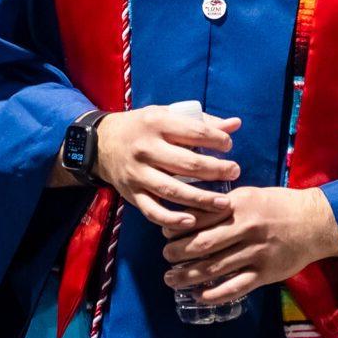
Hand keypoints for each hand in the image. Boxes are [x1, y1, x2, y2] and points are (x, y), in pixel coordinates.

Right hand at [93, 106, 241, 230]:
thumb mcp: (166, 115)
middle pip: (188, 164)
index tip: (228, 147)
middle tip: (235, 172)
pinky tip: (193, 221)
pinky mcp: (132, 194)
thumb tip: (236, 124)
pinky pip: (153, 211)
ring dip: (202, 199)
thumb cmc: (142, 127)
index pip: (195, 132)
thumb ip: (202, 122)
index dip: (217, 140)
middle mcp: (146, 148)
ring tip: (224, 203)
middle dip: (216, 170)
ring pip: (173, 190)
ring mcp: (137, 174)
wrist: (101, 143)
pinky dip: (173, 219)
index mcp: (157, 123)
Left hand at [162, 186, 337, 305]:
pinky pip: (235, 288)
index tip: (165, 233)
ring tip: (171, 279)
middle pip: (202, 244)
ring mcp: (256, 253)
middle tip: (166, 257)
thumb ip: (224, 205)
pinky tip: (200, 296)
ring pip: (214, 268)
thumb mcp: (251, 195)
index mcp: (240, 205)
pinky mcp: (265, 273)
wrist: (317, 222)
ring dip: (188, 276)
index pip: (200, 217)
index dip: (178, 227)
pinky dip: (214, 294)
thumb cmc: (280, 206)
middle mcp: (246, 228)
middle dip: (177, 253)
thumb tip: (190, 213)